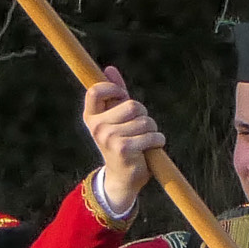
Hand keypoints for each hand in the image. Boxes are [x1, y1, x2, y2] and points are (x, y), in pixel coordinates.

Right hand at [82, 66, 163, 219]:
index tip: (122, 96)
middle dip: (143, 114)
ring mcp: (108, 138)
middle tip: (140, 128)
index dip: (113, 88)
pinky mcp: (123, 148)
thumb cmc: (121, 143)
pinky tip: (151, 148)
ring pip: (145, 120)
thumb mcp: (116, 118)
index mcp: (91, 117)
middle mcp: (96, 127)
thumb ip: (114, 94)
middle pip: (132, 105)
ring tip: (145, 141)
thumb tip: (109, 68)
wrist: (122, 179)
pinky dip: (158, 140)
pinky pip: (151, 135)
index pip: (95, 91)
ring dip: (152, 130)